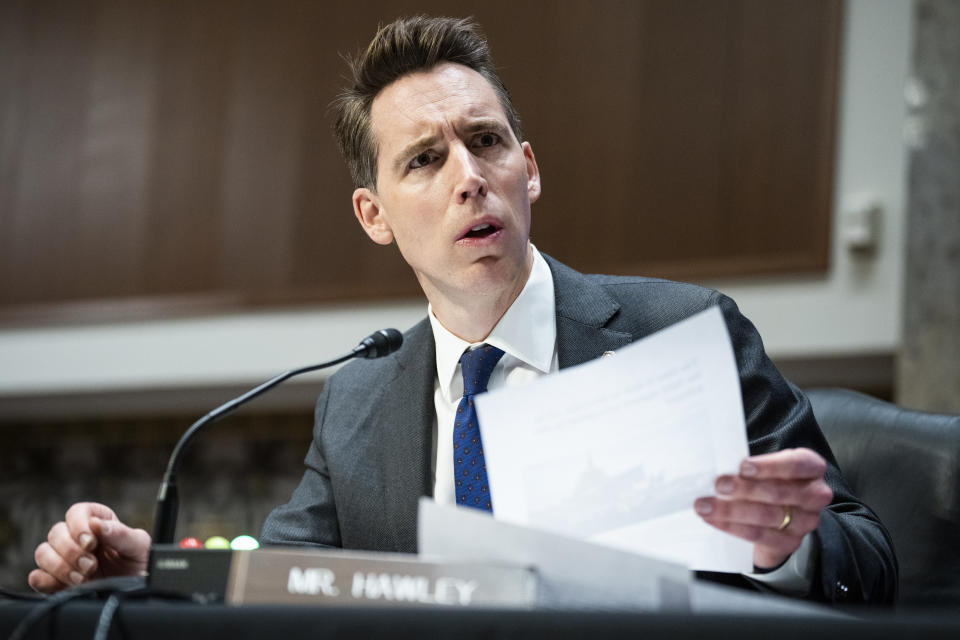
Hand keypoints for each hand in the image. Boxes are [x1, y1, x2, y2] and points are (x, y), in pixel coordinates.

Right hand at [28, 502, 151, 593]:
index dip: (79, 525)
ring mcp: (65, 560)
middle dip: (71, 552)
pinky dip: (45, 581)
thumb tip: (98, 524)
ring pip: (43, 553)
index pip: (76, 512)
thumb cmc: (140, 565)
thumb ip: (121, 534)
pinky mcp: (56, 581)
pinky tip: (65, 585)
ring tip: (83, 578)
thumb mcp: (140, 547)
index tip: (90, 542)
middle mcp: (78, 539)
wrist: (138, 592)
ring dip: (60, 567)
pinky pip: (37, 577)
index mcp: (98, 523)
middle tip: (91, 566)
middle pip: (56, 533)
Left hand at [694, 448, 832, 568]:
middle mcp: (814, 494)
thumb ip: (749, 466)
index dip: (769, 466)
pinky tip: (714, 520)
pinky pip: (760, 535)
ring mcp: (806, 521)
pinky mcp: (791, 542)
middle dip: (744, 488)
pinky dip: (733, 527)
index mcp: (810, 467)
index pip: (797, 464)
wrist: (776, 519)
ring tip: (705, 505)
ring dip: (731, 510)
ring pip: (767, 515)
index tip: (742, 467)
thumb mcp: (765, 468)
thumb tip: (718, 465)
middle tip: (718, 485)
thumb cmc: (767, 482)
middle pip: (779, 492)